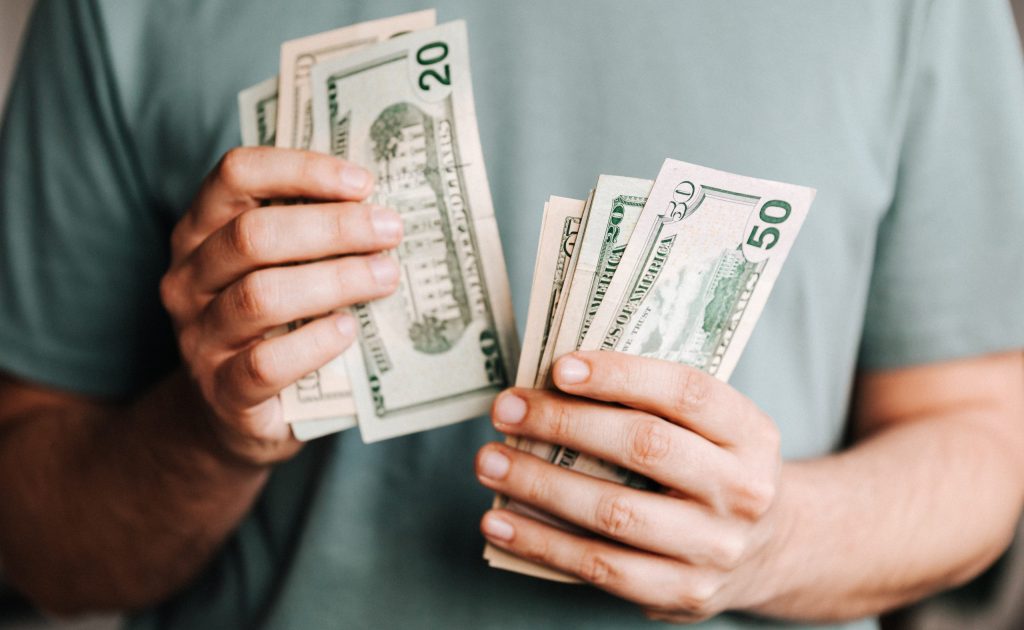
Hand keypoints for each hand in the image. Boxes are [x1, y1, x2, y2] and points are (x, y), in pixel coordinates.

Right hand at [160, 147, 402, 465]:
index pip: (236, 175)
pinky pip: (265, 363)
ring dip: (333, 281)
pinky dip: (314, 343)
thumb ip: (312, 235)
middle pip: (253, 235)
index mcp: (201, 231)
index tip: (362, 183)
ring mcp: (199, 337)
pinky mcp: (222, 391)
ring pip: (260, 296)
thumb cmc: (273, 326)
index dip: (300, 169)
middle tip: (390, 231)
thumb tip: (384, 206)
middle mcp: (189, 278)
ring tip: (385, 277)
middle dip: (332, 227)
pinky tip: (349, 331)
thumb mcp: (281, 270)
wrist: (234, 414)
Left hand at [476, 351, 781, 621]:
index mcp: (751, 433)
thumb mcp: (713, 429)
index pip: (686, 392)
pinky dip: (541, 543)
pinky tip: (500, 522)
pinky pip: (600, 567)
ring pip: (614, 512)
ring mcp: (714, 548)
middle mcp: (742, 490)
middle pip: (645, 447)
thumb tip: (553, 382)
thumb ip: (654, 404)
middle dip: (564, 424)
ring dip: (539, 485)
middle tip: (507, 410)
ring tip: (489, 462)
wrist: (769, 550)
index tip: (559, 368)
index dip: (620, 375)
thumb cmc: (713, 468)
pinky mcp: (683, 593)